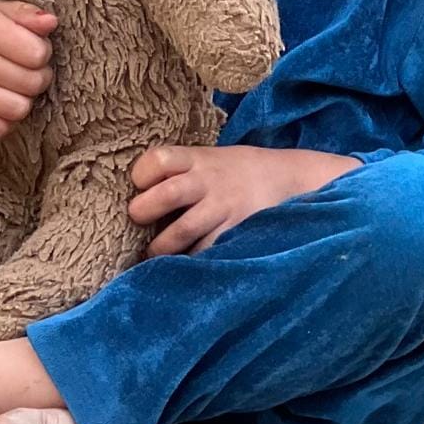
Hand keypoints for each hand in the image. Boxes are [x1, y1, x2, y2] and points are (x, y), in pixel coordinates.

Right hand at [0, 0, 56, 140]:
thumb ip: (24, 13)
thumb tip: (51, 22)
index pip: (38, 53)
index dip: (43, 52)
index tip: (32, 49)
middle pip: (33, 83)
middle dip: (39, 77)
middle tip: (27, 70)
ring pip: (19, 109)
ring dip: (24, 100)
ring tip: (16, 87)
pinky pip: (0, 129)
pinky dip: (6, 121)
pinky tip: (1, 104)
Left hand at [127, 143, 358, 253]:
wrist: (288, 178)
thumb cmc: (235, 172)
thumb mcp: (209, 159)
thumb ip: (178, 171)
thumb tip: (135, 196)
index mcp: (197, 159)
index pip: (158, 160)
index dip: (141, 174)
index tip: (139, 185)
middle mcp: (209, 181)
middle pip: (167, 194)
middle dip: (144, 210)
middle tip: (138, 220)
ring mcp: (224, 207)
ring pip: (184, 230)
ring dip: (162, 246)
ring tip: (154, 253)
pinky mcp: (237, 231)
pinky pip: (208, 250)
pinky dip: (193, 260)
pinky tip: (185, 264)